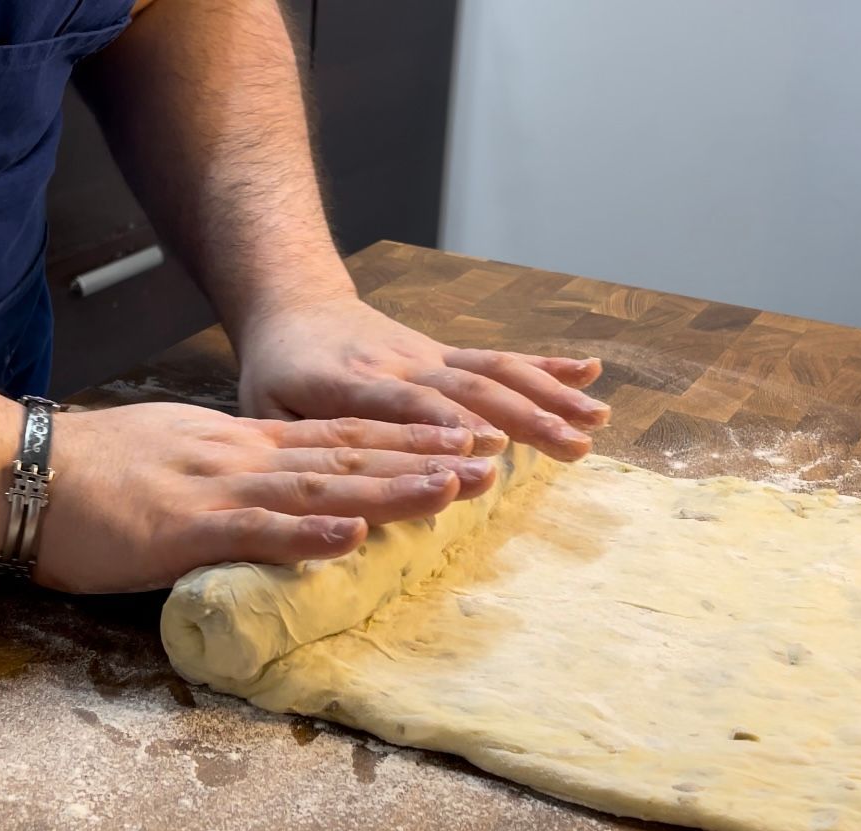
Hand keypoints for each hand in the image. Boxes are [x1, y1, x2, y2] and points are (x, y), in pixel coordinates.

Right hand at [37, 403, 493, 592]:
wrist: (24, 468)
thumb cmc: (97, 470)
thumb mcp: (180, 456)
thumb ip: (234, 473)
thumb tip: (277, 494)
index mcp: (244, 445)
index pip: (339, 441)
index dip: (403, 442)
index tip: (458, 444)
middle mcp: (245, 458)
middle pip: (348, 458)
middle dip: (421, 461)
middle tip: (489, 465)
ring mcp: (219, 490)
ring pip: (320, 487)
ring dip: (390, 488)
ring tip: (452, 490)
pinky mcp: (186, 527)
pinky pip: (256, 531)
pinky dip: (308, 533)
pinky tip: (356, 534)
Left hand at [237, 296, 610, 459]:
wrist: (293, 303)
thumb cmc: (276, 372)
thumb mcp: (265, 408)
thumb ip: (298, 444)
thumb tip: (333, 496)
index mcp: (348, 385)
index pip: (404, 406)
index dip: (447, 427)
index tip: (491, 450)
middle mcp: (399, 365)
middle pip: (466, 389)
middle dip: (523, 417)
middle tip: (572, 447)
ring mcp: (427, 356)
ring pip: (493, 372)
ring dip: (547, 395)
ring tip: (595, 420)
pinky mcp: (443, 353)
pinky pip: (496, 358)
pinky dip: (543, 365)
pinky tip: (588, 373)